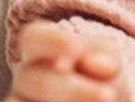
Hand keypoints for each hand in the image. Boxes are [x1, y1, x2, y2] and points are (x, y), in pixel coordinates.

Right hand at [9, 21, 124, 101]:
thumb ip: (106, 57)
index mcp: (38, 51)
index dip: (52, 42)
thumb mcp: (109, 59)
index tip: (77, 48)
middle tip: (108, 96)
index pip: (33, 39)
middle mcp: (24, 79)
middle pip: (35, 80)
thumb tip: (99, 66)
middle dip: (74, 90)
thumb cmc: (103, 78)